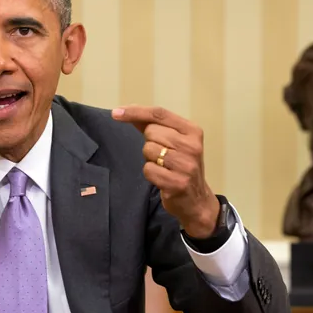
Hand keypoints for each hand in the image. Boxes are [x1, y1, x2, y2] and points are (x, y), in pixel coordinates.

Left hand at [112, 105, 219, 238]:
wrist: (197, 200)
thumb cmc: (181, 166)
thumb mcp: (174, 142)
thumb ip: (152, 125)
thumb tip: (125, 111)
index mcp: (192, 131)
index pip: (159, 114)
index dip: (136, 111)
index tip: (115, 113)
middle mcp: (192, 146)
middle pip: (151, 132)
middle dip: (149, 142)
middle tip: (161, 155)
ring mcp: (186, 165)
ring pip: (148, 150)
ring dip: (149, 159)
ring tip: (163, 167)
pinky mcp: (178, 183)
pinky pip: (148, 169)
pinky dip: (150, 173)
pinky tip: (162, 178)